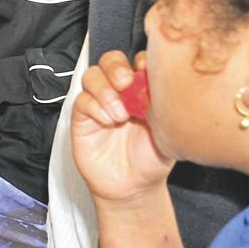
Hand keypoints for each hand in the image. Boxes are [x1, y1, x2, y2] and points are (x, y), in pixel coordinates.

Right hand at [70, 51, 174, 206]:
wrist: (133, 187)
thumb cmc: (152, 159)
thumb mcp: (167, 129)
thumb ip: (161, 104)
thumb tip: (159, 81)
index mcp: (142, 89)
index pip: (138, 60)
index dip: (141, 61)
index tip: (148, 71)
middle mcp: (119, 92)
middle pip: (110, 60)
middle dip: (117, 67)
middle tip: (126, 82)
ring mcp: (100, 103)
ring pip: (92, 76)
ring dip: (104, 90)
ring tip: (119, 113)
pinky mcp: (83, 118)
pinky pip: (82, 101)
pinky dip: (94, 106)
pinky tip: (107, 120)